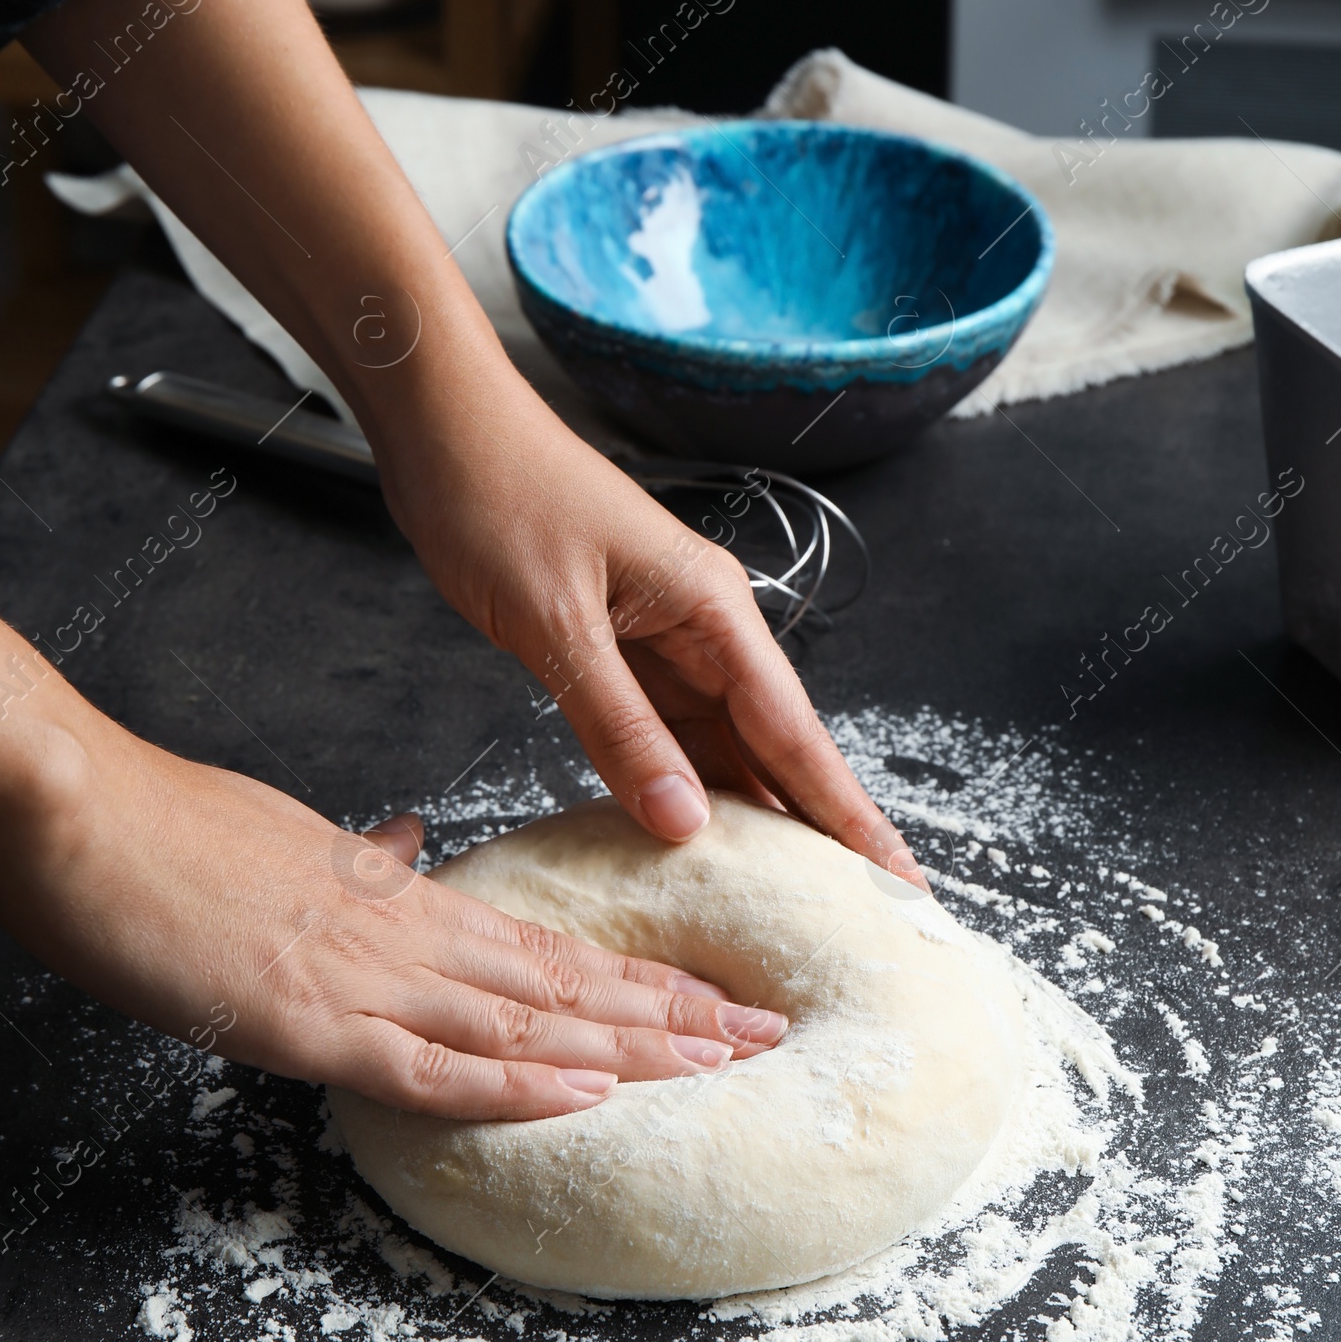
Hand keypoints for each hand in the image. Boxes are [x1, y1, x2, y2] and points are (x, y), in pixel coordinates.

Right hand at [0, 724, 789, 1118]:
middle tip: (765, 1033)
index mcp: (396, 896)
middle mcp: (402, 936)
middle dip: (670, 1014)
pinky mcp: (306, 1021)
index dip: (634, 977)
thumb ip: (354, 853)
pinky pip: (429, 1068)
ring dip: (629, 1049)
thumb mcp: (283, 834)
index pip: (544, 948)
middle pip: (562, 984)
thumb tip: (404, 840)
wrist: (80, 813)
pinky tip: (585, 1096)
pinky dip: (513, 1087)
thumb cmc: (168, 827)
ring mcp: (361, 978)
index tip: (709, 994)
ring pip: (524, 1024)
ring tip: (721, 1064)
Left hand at [21, 0, 923, 887]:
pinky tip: (705, 839)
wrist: (442, 429)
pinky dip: (688, 783)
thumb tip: (690, 825)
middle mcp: (705, 626)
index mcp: (712, 610)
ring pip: (725, 743)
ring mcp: (663, 637)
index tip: (898, 882)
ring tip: (804, 898)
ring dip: (758, 814)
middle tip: (875, 912)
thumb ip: (621, 729)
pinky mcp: (618, 645)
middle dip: (822, 827)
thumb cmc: (498, 501)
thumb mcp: (556, 627)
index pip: (796, 733)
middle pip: (777, 745)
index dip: (845, 815)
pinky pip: (669, 730)